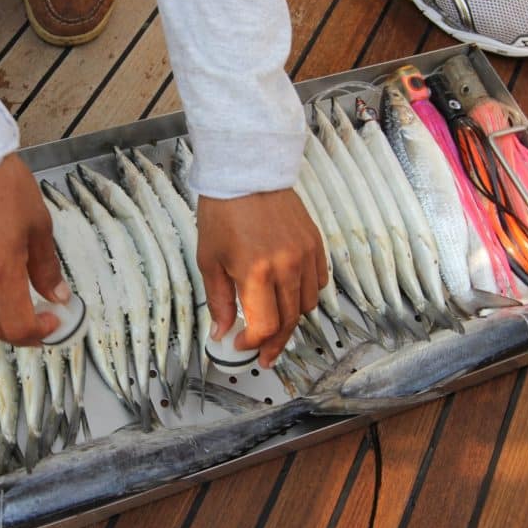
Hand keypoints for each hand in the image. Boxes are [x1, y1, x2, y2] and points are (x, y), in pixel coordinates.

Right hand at [0, 154, 67, 344]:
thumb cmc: (3, 186)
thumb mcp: (38, 225)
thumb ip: (46, 267)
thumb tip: (57, 295)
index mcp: (0, 272)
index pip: (18, 327)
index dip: (39, 333)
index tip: (53, 322)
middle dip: (20, 332)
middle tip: (40, 318)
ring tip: (17, 302)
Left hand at [197, 189, 327, 367]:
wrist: (248, 173)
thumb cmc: (224, 212)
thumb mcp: (210, 260)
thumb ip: (219, 300)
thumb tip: (222, 331)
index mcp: (257, 272)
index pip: (266, 327)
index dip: (254, 344)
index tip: (241, 345)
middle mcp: (286, 266)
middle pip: (289, 322)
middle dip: (274, 344)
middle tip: (263, 354)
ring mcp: (305, 255)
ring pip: (306, 305)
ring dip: (290, 320)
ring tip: (274, 323)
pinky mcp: (315, 244)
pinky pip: (318, 283)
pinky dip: (305, 295)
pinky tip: (289, 296)